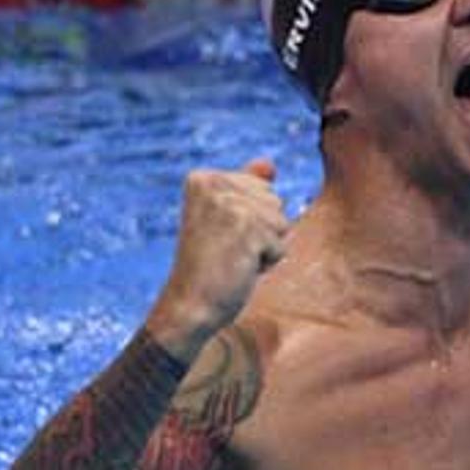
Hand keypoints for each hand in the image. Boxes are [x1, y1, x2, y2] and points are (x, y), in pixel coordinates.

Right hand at [146, 159, 289, 358]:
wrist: (188, 306)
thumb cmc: (209, 267)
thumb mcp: (227, 222)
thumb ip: (247, 189)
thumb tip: (269, 163)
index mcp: (202, 178)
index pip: (260, 188)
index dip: (250, 221)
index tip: (219, 237)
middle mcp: (213, 184)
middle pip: (274, 201)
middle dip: (261, 232)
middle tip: (227, 250)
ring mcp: (230, 204)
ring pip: (281, 223)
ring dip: (264, 248)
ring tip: (232, 259)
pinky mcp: (247, 228)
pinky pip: (281, 246)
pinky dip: (266, 264)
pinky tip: (238, 269)